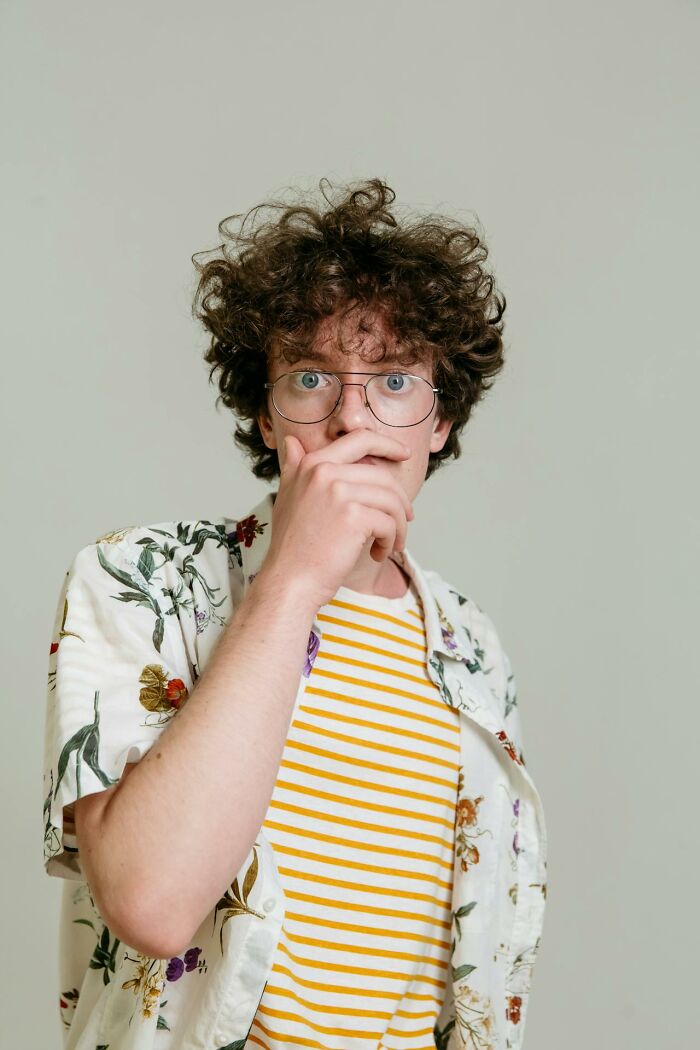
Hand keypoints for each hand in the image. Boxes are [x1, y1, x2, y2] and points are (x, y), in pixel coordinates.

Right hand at [259, 429, 414, 608]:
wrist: (289, 580)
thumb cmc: (292, 545)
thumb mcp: (287, 496)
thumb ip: (294, 466)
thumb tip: (292, 440)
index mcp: (312, 463)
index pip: (359, 439)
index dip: (387, 444)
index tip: (403, 454)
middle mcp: (324, 472)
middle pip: (382, 476)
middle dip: (399, 500)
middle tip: (405, 520)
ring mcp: (338, 492)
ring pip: (390, 501)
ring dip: (398, 525)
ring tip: (391, 543)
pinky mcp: (353, 517)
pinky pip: (389, 523)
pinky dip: (391, 541)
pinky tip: (378, 553)